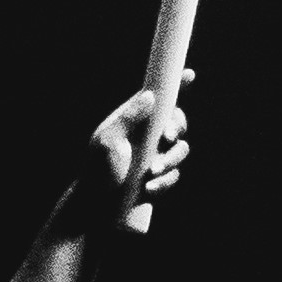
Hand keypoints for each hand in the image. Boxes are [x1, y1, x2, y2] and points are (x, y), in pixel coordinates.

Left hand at [85, 72, 192, 220]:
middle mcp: (149, 135)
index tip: (188, 74)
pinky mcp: (160, 177)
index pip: (158, 98)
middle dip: (178, 127)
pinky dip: (166, 180)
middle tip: (167, 137)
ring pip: (181, 149)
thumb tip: (149, 94)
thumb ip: (128, 118)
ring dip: (171, 159)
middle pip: (178, 122)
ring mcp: (156, 156)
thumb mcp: (108, 141)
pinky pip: (175, 175)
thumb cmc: (96, 170)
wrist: (94, 206)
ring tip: (151, 171)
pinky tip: (149, 187)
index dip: (175, 84)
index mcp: (135, 120)